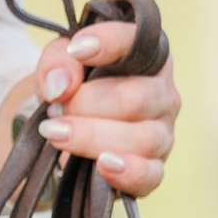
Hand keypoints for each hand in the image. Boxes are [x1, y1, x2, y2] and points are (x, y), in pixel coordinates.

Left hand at [0, 12, 181, 195]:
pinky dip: (128, 172)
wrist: (70, 125)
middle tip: (54, 109)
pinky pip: (150, 175)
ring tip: (57, 134)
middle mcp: (163, 92)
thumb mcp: (57, 64)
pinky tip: (102, 164)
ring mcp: (163, 133)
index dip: (108, 43)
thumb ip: (57, 64)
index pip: (136, 42)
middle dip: (86, 104)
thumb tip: (61, 87)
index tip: (77, 50)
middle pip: (136, 99)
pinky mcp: (154, 168)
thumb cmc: (73, 86)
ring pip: (142, 138)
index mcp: (146, 56)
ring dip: (92, 137)